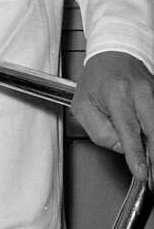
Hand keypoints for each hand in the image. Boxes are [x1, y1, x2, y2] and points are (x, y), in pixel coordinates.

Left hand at [73, 51, 153, 186]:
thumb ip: (99, 131)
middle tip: (151, 173)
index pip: (128, 130)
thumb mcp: (82, 105)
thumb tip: (123, 148)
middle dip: (153, 154)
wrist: (114, 55)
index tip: (142, 172)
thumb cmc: (96, 80)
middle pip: (153, 129)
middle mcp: (140, 93)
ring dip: (153, 144)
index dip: (136, 155)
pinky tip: (148, 142)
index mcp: (116, 94)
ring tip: (148, 159)